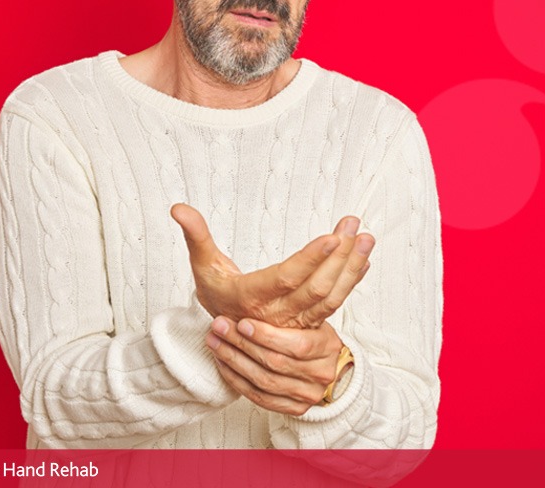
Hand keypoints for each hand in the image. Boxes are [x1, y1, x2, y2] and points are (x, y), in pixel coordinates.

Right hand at [171, 204, 373, 327]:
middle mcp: (277, 314)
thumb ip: (195, 235)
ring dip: (351, 268)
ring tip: (366, 239)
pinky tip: (364, 260)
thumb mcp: (202, 264)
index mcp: (251, 298)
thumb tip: (178, 208)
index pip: (287, 278)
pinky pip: (335, 303)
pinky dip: (351, 281)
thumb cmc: (216, 291)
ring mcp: (296, 320)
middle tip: (355, 226)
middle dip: (340, 256)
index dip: (311, 259)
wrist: (228, 335)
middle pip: (316, 288)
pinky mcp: (309, 321)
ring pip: (330, 297)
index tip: (332, 236)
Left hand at [204, 316, 343, 415]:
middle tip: (219, 326)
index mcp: (328, 347)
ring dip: (233, 361)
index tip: (241, 322)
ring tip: (214, 342)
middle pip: (275, 363)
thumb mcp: (308, 315)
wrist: (322, 362)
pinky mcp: (295, 408)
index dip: (266, 335)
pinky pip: (259, 397)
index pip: (296, 346)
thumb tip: (278, 277)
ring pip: (264, 382)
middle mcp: (321, 374)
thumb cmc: (310, 332)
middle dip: (241, 343)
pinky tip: (223, 362)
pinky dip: (237, 379)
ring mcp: (309, 395)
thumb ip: (294, 304)